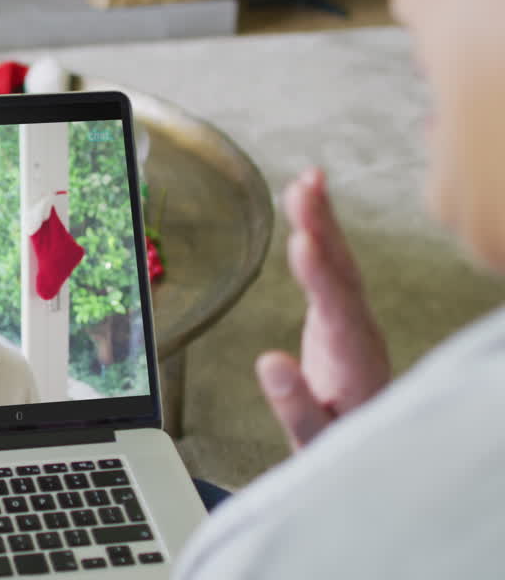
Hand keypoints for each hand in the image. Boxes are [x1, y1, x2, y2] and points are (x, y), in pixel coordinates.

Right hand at [256, 168, 389, 449]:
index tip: (303, 242)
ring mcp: (353, 320)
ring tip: (306, 182)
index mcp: (352, 361)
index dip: (320, 276)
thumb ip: (294, 403)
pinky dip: (322, 234)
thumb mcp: (310, 438)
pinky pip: (333, 267)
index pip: (337, 310)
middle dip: (323, 230)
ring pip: (340, 264)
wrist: (355, 445)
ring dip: (322, 222)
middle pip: (343, 273)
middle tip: (304, 190)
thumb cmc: (331, 443)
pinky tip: (311, 206)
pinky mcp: (341, 313)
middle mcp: (358, 332)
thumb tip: (268, 362)